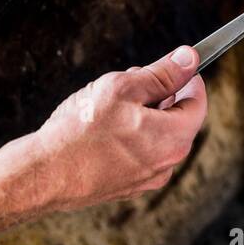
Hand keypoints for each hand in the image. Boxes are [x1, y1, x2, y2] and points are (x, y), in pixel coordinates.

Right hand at [25, 46, 207, 212]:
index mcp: (174, 138)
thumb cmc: (81, 131)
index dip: (187, 78)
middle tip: (130, 81)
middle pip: (176, 118)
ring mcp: (147, 178)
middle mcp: (167, 164)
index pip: (198, 101)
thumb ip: (162, 73)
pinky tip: (101, 129)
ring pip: (155, 135)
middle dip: (157, 94)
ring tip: (107, 105)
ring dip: (141, 114)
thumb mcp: (124, 87)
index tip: (176, 65)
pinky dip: (128, 136)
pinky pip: (138, 153)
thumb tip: (189, 59)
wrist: (45, 173)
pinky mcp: (127, 186)